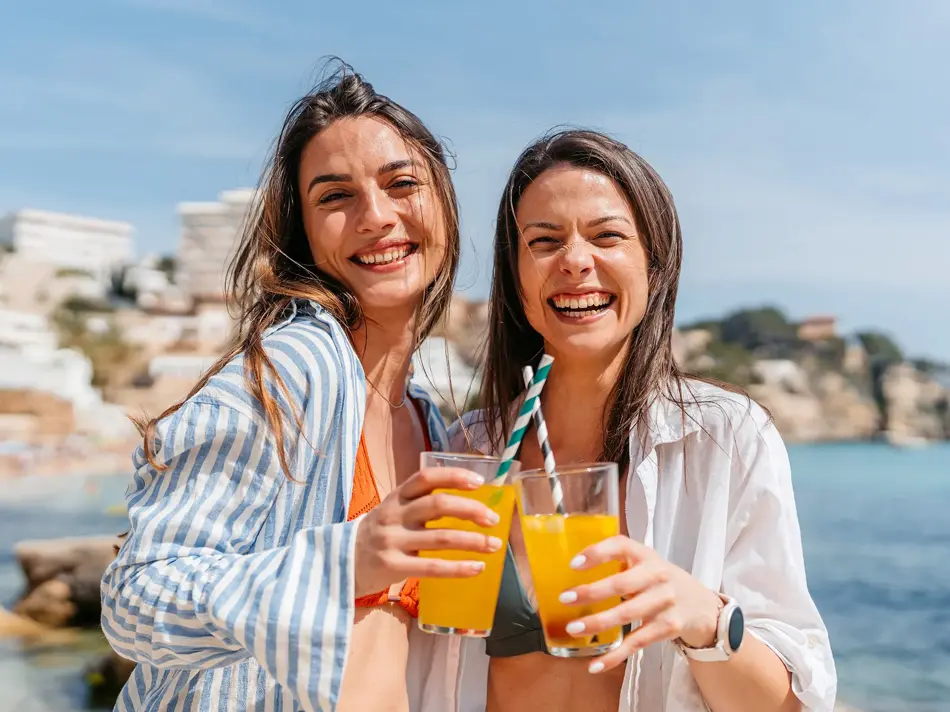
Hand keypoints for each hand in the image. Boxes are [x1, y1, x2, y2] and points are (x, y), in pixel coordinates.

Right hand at [353, 467, 502, 596]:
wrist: (341, 562)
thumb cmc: (379, 533)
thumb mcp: (394, 510)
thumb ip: (422, 503)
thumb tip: (470, 503)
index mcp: (397, 496)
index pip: (427, 478)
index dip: (454, 477)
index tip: (479, 482)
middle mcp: (394, 515)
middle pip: (438, 505)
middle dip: (471, 510)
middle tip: (493, 519)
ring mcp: (392, 541)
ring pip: (441, 538)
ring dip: (473, 541)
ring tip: (494, 545)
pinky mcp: (392, 567)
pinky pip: (432, 568)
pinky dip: (459, 568)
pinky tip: (477, 568)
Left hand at [559, 535, 723, 673]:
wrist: (701, 604)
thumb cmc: (659, 580)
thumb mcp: (644, 562)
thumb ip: (617, 560)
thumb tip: (570, 568)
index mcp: (646, 555)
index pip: (621, 546)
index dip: (597, 553)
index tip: (573, 564)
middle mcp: (657, 576)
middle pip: (622, 584)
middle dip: (591, 592)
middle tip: (565, 598)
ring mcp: (664, 602)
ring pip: (627, 614)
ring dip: (598, 623)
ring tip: (573, 628)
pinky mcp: (667, 627)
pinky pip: (636, 643)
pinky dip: (614, 655)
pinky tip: (595, 664)